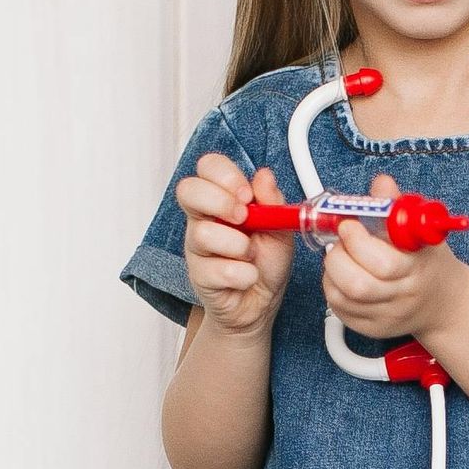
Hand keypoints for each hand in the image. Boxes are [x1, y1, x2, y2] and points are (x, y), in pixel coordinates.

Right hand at [175, 155, 291, 336]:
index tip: (247, 193)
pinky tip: (248, 277)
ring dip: (238, 246)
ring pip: (203, 233)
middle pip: (187, 190)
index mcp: (221, 198)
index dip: (224, 174)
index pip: (207, 167)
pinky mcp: (198, 276)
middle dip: (221, 201)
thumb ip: (273, 202)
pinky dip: (244, 275)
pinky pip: (218, 270)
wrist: (263, 302)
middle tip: (244, 218)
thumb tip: (264, 176)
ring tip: (250, 255)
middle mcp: (203, 218)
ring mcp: (196, 247)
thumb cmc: (266, 262)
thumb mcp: (280, 227)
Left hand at [322, 173, 467, 341]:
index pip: (383, 263)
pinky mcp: (372, 329)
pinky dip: (333, 289)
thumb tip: (381, 184)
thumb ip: (396, 206)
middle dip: (338, 257)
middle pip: (358, 286)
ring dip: (332, 272)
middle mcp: (403, 296)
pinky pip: (339, 310)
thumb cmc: (427, 262)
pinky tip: (343, 276)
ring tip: (342, 257)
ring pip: (342, 298)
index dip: (357, 241)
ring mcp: (387, 316)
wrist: (444, 302)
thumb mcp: (420, 230)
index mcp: (417, 269)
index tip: (349, 224)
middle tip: (341, 242)